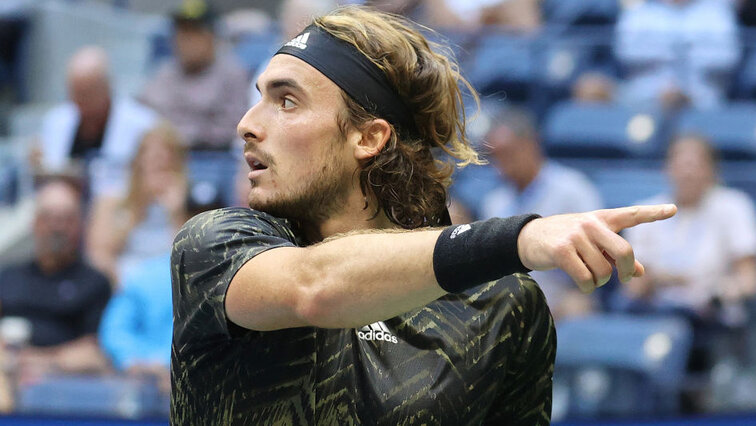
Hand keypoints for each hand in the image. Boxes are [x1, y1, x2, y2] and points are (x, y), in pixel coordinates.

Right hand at [517, 204, 676, 292]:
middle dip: (626, 271)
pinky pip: (585, 279)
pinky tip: (583, 285)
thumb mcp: (591, 243)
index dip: (654, 213)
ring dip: (599, 282)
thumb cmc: (565, 240)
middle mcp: (591, 224)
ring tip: (588, 276)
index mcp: (602, 219)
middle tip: (622, 278)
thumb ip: (615, 255)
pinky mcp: (562, 250)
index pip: (631, 215)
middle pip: (624, 252)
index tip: (674, 209)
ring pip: (603, 271)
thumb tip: (642, 273)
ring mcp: (576, 236)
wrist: (528, 237)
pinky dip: (587, 287)